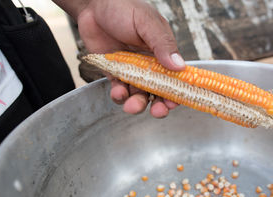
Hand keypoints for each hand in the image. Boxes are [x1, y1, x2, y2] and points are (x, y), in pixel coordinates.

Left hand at [57, 0, 185, 117]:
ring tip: (132, 105)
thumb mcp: (147, 23)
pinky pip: (120, 90)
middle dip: (159, 105)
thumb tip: (179, 66)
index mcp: (163, 53)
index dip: (177, 92)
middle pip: (158, 92)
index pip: (175, 77)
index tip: (175, 102)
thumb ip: (162, 44)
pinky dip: (120, 95)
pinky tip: (118, 92)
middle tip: (157, 111)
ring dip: (138, 104)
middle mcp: (150, 65)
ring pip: (139, 95)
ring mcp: (132, 71)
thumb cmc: (123, 8)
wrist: (93, 5)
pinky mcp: (115, 74)